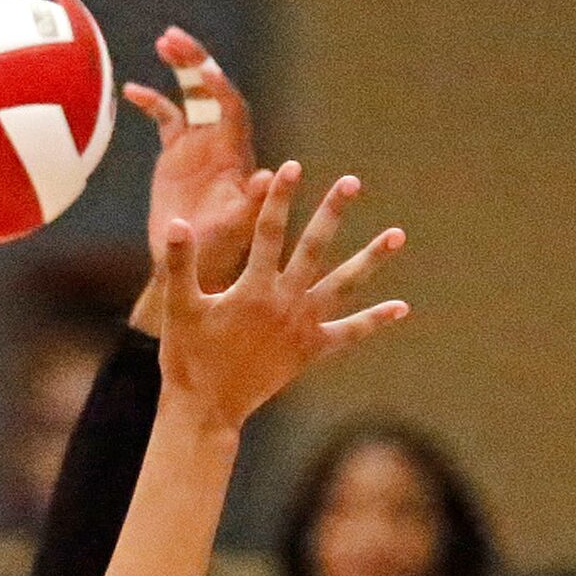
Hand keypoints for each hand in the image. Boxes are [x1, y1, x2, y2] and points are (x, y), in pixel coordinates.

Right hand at [125, 27, 268, 312]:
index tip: (204, 71)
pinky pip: (167, 117)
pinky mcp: (177, 155)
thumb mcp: (235, 231)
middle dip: (196, 62)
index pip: (232, 110)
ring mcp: (198, 146)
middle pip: (211, 90)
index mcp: (234, 157)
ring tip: (163, 41)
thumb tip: (273, 174)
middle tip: (173, 37)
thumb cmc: (215, 255)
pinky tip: (130, 91)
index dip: (221, 88)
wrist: (190, 267)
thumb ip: (252, 203)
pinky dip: (152, 101)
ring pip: (191, 95)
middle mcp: (219, 144)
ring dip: (180, 68)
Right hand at [156, 161, 408, 429]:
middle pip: (314, 248)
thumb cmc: (189, 357)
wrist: (208, 408)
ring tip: (397, 235)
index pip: (269, 231)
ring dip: (370, 259)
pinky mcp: (310, 351)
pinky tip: (400, 308)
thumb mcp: (179, 308)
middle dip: (332, 212)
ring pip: (342, 286)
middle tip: (351, 181)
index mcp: (253, 289)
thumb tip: (176, 221)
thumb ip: (179, 263)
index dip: (280, 198)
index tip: (292, 167)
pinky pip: (348, 334)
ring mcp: (302, 327)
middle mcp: (284, 303)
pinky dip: (372, 321)